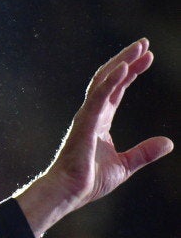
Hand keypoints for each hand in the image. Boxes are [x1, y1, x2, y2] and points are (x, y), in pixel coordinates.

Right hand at [15, 38, 173, 237]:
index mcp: (100, 122)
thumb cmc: (89, 181)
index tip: (148, 58)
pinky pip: (98, 97)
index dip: (132, 73)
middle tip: (144, 44)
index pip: (117, 90)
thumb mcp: (125, 165)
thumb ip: (144, 152)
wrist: (69, 192)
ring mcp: (87, 116)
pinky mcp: (84, 123)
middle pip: (110, 79)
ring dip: (121, 63)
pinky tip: (124, 68)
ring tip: (139, 48)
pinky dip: (111, 81)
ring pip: (104, 82)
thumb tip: (169, 143)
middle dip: (127, 60)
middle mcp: (92, 114)